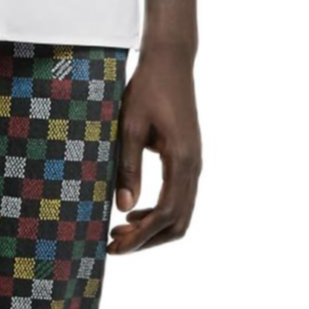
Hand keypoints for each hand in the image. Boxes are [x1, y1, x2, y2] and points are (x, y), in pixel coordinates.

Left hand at [110, 45, 201, 254]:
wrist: (171, 63)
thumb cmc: (147, 89)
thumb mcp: (129, 127)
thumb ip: (128, 167)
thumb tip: (123, 207)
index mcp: (181, 160)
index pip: (165, 213)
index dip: (141, 236)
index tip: (115, 246)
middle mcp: (193, 166)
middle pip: (178, 222)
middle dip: (147, 240)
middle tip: (114, 244)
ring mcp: (194, 164)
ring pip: (180, 213)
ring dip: (152, 229)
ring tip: (120, 231)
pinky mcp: (188, 160)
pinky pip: (179, 198)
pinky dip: (159, 214)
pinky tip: (134, 212)